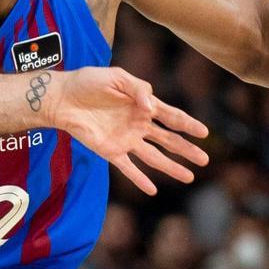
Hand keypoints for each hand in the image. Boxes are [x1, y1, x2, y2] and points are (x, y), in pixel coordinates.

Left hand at [45, 67, 209, 195]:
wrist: (63, 97)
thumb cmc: (89, 82)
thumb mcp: (116, 77)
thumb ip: (138, 89)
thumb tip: (153, 107)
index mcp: (143, 105)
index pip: (171, 116)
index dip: (188, 124)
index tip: (204, 132)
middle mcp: (138, 124)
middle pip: (168, 140)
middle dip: (187, 149)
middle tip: (205, 159)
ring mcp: (126, 139)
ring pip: (154, 157)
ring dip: (171, 167)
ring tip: (189, 177)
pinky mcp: (110, 151)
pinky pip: (128, 168)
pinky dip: (140, 180)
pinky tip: (153, 191)